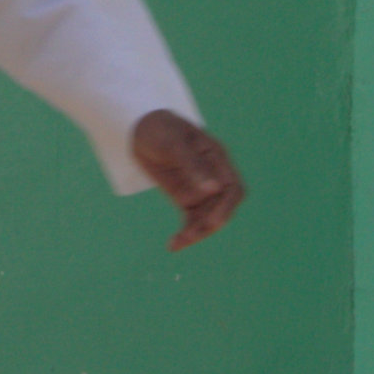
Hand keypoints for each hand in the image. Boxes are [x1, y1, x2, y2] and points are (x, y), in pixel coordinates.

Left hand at [130, 110, 243, 250]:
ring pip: (207, 218)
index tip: (213, 221)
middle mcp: (213, 176)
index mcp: (217, 159)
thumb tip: (214, 188)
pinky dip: (186, 232)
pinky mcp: (185, 197)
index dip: (227, 207)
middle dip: (210, 224)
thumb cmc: (160, 128)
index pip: (233, 188)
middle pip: (222, 208)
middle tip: (190, 236)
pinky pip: (191, 219)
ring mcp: (200, 188)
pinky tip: (174, 244)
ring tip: (176, 243)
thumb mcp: (174, 143)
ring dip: (196, 232)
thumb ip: (193, 165)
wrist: (140, 128)